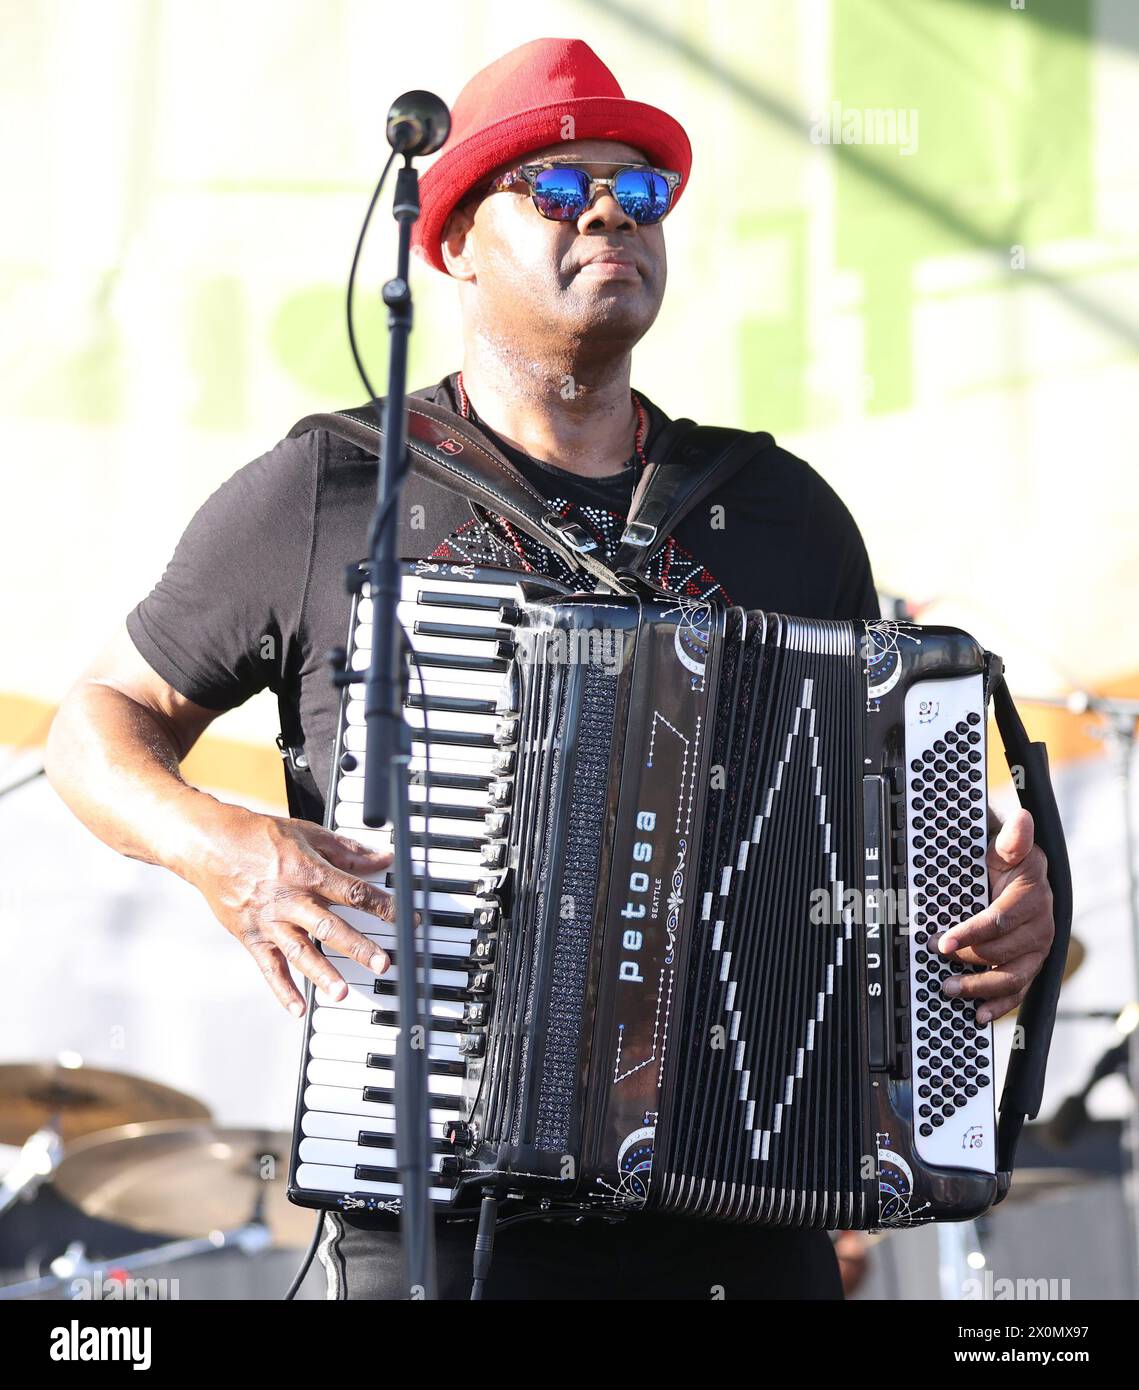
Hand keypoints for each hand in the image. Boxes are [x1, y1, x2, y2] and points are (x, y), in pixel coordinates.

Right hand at [187, 806, 395, 1016]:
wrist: (211, 844)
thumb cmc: (260, 836)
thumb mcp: (309, 834)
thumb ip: (347, 851)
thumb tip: (383, 858)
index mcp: (308, 871)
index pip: (353, 892)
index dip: (383, 906)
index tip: (407, 920)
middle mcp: (290, 899)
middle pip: (329, 926)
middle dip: (358, 946)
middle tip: (382, 964)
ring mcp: (269, 920)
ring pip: (299, 951)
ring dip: (321, 973)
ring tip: (341, 992)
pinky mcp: (250, 936)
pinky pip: (268, 966)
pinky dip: (281, 989)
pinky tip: (297, 1008)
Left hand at [935, 808, 1054, 1023]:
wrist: (1014, 876)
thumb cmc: (1002, 862)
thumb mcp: (1003, 847)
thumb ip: (1012, 839)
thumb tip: (1023, 819)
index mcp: (1032, 893)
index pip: (1001, 919)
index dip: (972, 933)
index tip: (944, 941)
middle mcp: (1041, 923)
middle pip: (1003, 951)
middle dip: (968, 958)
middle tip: (935, 958)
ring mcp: (1038, 948)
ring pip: (1013, 976)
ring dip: (980, 987)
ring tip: (949, 988)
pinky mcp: (1031, 965)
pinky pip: (1020, 991)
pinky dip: (1000, 1005)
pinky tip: (980, 1014)